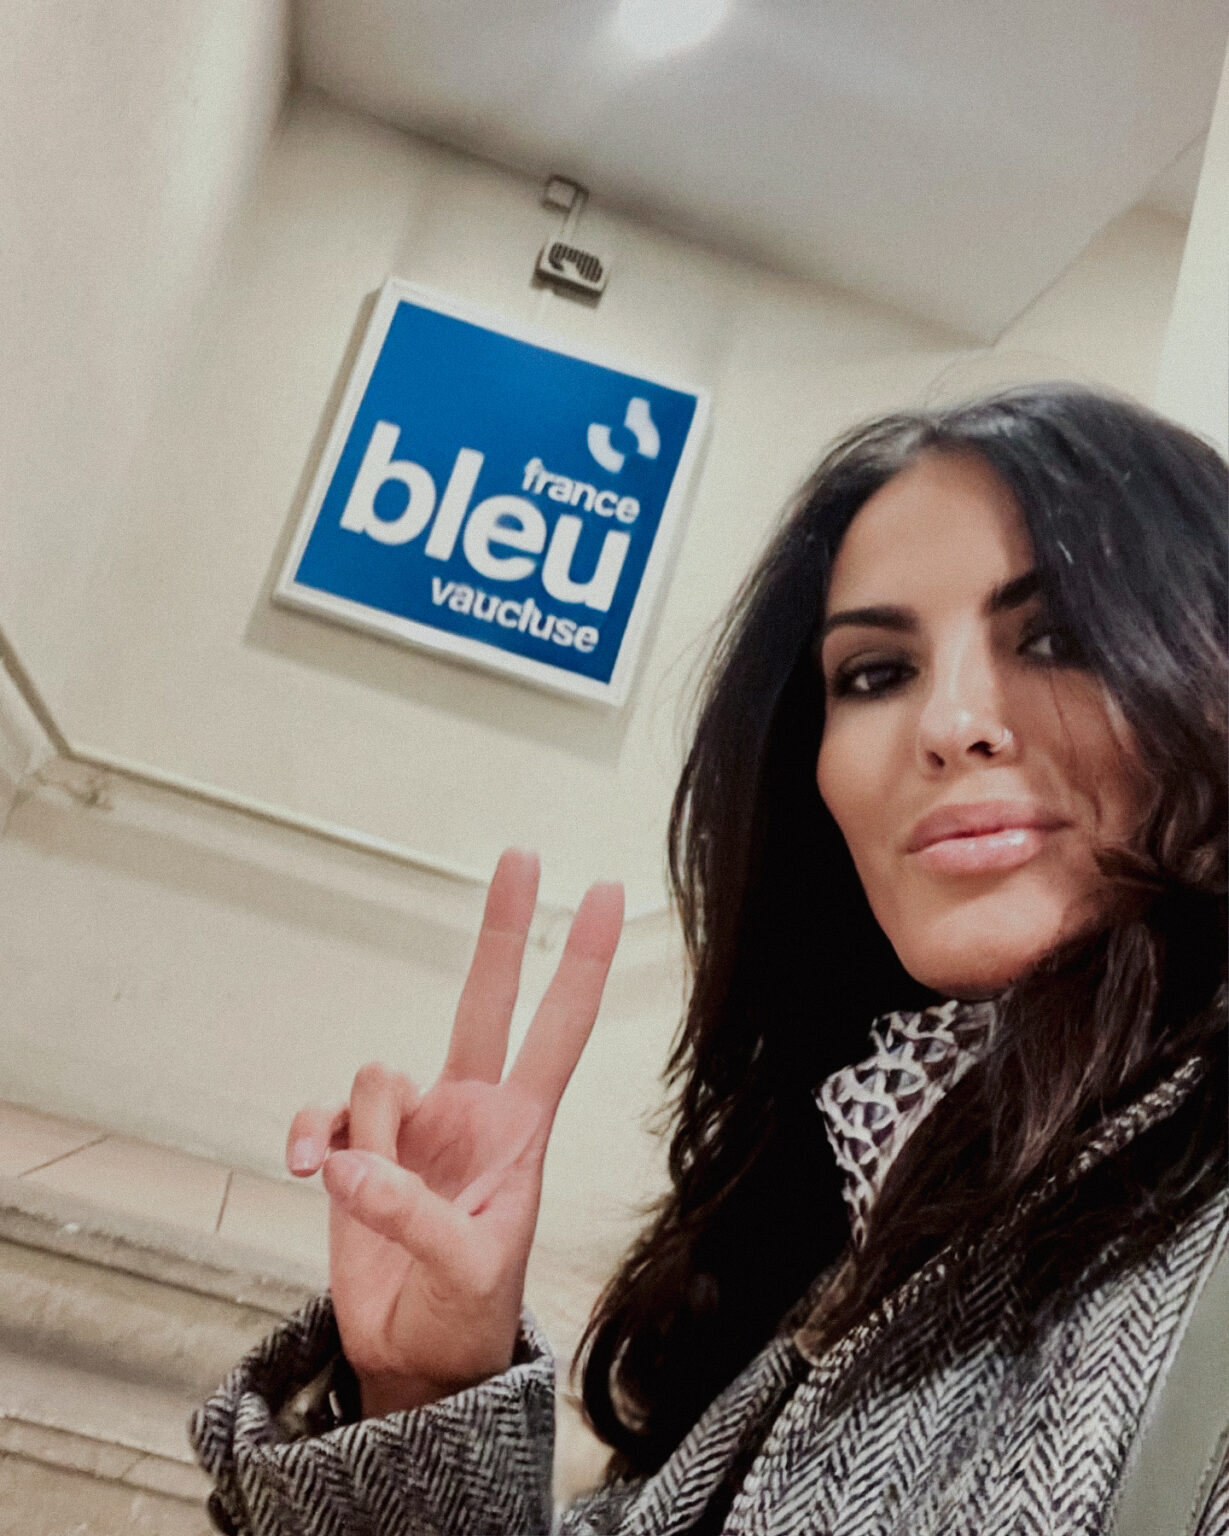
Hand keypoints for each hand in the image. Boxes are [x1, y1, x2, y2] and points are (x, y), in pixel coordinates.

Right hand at [285, 849, 623, 1416]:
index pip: (559, 1029)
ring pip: (378, 1074)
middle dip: (503, 927)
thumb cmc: (468, 1313)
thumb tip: (352, 1162)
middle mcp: (468, 1109)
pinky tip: (312, 1171)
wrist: (416, 1359)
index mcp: (518, 1128)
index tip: (605, 895)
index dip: (582, 963)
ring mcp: (412, 1126)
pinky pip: (327, 1115)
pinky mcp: (359, 1150)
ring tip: (368, 1191)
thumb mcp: (466, 1271)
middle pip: (484, 999)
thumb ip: (411, 1214)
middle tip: (522, 855)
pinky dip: (314, 1136)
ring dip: (368, 1130)